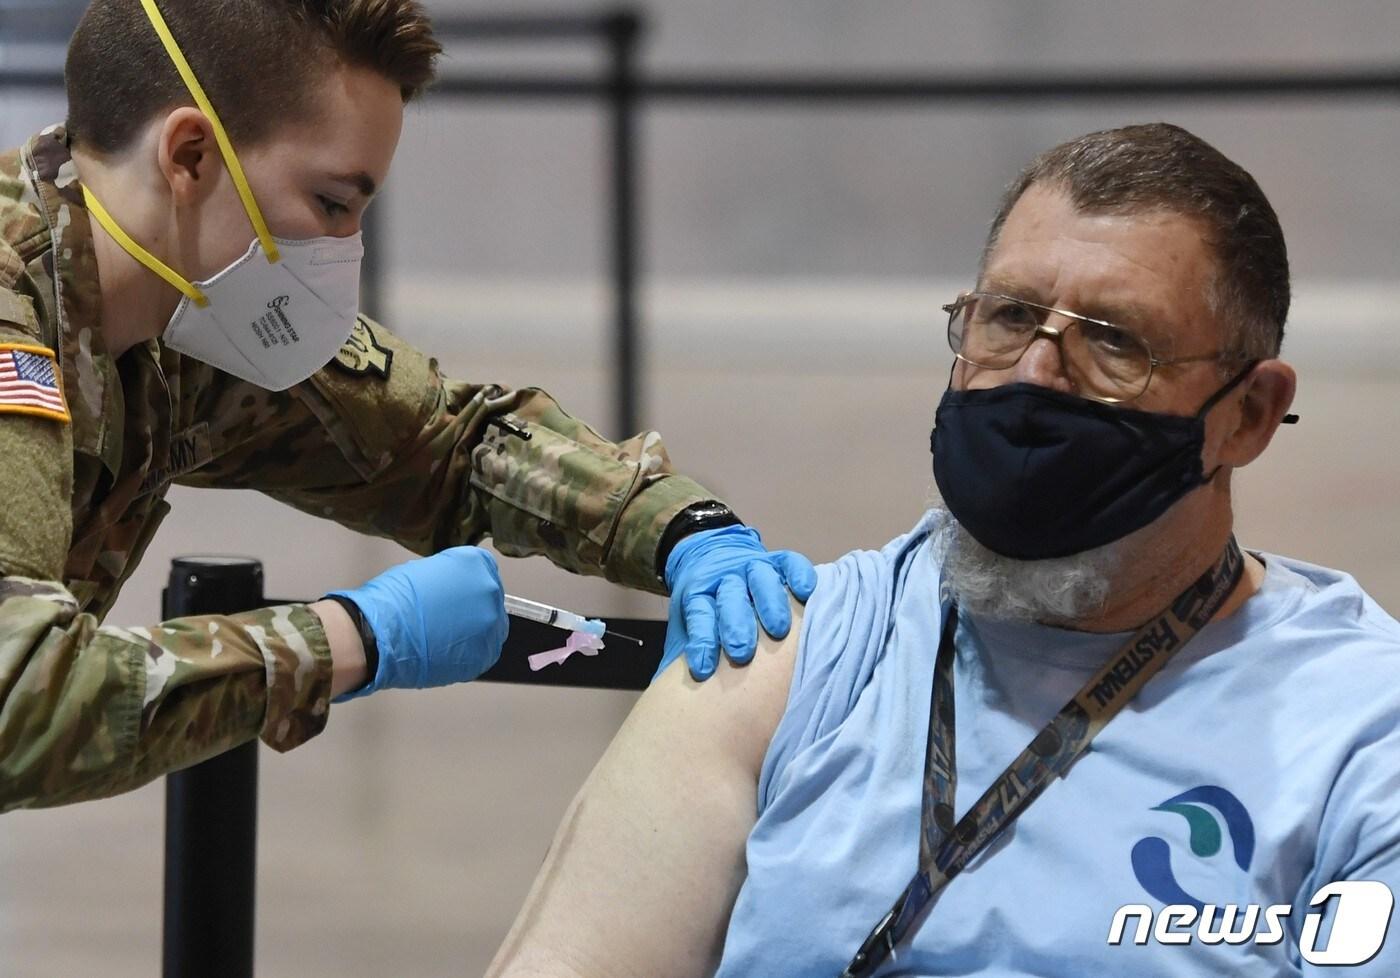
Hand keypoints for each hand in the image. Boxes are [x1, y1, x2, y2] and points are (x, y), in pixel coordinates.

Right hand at [330, 546, 507, 700]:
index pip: (484, 568)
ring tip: (445, 635)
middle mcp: (489, 591)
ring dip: (474, 629)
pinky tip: (447, 650)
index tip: (457, 591)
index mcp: (475, 564)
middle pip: (490, 597)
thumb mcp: (421, 569)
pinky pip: (484, 651)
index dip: (466, 581)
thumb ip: (448, 575)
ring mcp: (491, 624)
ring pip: (492, 626)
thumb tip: (452, 585)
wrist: (379, 636)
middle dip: (473, 605)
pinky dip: (469, 651)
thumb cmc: (392, 601)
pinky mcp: (485, 655)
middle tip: (449, 615)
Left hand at [661, 525, 816, 680]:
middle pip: (730, 597)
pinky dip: (799, 574)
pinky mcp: (775, 559)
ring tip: (778, 630)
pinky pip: (789, 562)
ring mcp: (751, 566)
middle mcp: (726, 578)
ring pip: (760, 578)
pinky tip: (805, 592)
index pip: (698, 613)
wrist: (707, 553)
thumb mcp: (684, 624)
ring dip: (769, 603)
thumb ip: (680, 653)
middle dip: (735, 626)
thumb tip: (670, 695)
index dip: (701, 640)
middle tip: (741, 653)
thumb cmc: (704, 606)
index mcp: (699, 593)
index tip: (703, 668)